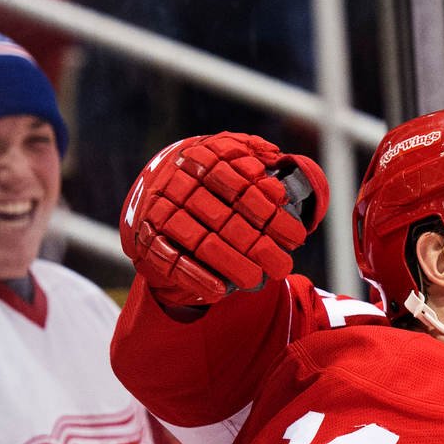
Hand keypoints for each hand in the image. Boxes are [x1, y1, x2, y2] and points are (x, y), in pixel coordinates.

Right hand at [120, 134, 326, 308]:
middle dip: (256, 244)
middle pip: (222, 217)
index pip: (239, 185)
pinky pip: (171, 259)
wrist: (163, 191)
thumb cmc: (213, 177)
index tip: (296, 236)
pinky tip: (220, 290)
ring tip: (256, 280)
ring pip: (199, 240)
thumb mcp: (232, 156)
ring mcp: (160, 211)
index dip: (268, 212)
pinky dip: (195, 275)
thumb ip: (255, 153)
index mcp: (203, 157)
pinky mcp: (147, 238)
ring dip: (229, 263)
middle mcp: (178, 182)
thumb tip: (276, 158)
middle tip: (283, 266)